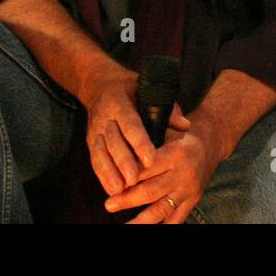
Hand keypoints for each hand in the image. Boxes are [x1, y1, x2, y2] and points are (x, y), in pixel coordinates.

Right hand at [80, 66, 183, 197]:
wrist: (98, 85)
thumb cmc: (130, 89)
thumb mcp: (148, 90)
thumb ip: (167, 108)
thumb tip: (185, 126)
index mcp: (121, 104)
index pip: (131, 125)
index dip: (139, 143)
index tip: (150, 159)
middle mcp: (106, 118)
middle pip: (114, 143)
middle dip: (124, 163)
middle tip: (135, 181)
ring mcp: (96, 131)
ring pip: (101, 154)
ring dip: (110, 173)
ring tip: (121, 191)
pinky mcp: (90, 141)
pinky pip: (95, 160)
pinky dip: (102, 176)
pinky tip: (112, 190)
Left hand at [105, 103, 220, 223]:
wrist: (211, 144)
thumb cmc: (181, 136)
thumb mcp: (168, 129)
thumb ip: (149, 137)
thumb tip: (123, 149)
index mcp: (175, 154)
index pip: (147, 168)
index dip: (128, 176)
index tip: (111, 183)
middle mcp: (183, 174)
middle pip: (151, 191)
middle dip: (128, 200)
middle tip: (109, 205)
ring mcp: (188, 190)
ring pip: (161, 209)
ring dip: (140, 220)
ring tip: (124, 226)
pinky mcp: (192, 201)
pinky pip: (176, 219)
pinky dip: (162, 226)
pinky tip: (145, 229)